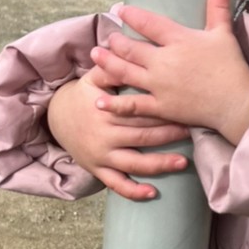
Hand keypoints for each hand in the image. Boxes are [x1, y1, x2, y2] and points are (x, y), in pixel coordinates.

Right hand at [47, 66, 190, 200]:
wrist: (56, 118)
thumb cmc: (83, 95)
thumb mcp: (92, 78)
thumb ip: (112, 69)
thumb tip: (128, 54)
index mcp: (106, 111)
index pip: (139, 111)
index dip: (162, 110)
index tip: (183, 108)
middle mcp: (104, 135)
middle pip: (142, 136)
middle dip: (169, 134)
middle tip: (192, 131)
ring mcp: (101, 155)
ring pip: (134, 163)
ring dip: (159, 165)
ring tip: (183, 163)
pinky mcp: (98, 170)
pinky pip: (117, 185)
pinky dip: (133, 191)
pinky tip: (152, 194)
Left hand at [91, 0, 248, 145]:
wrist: (236, 102)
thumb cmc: (232, 67)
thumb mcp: (223, 34)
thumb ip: (218, 9)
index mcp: (179, 40)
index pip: (150, 24)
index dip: (133, 15)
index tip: (120, 9)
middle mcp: (164, 61)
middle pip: (131, 48)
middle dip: (116, 41)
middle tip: (107, 37)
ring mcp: (159, 85)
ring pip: (125, 72)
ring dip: (108, 63)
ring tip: (96, 55)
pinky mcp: (160, 107)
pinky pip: (132, 105)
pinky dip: (114, 103)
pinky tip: (99, 100)